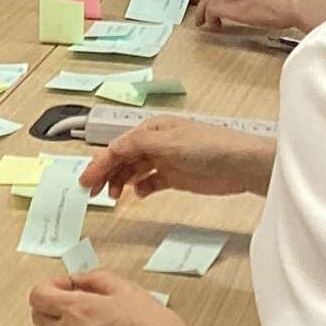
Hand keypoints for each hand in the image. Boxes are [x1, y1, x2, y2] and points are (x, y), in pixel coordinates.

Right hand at [80, 116, 274, 203]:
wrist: (240, 164)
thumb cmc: (206, 147)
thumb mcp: (168, 142)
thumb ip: (137, 145)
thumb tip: (111, 150)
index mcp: (152, 129)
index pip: (119, 146)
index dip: (100, 163)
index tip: (85, 182)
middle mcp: (156, 143)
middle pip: (123, 158)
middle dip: (106, 173)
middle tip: (92, 193)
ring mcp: (166, 160)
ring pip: (134, 171)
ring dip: (121, 182)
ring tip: (114, 197)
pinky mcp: (176, 177)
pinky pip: (151, 182)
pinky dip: (141, 188)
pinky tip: (138, 195)